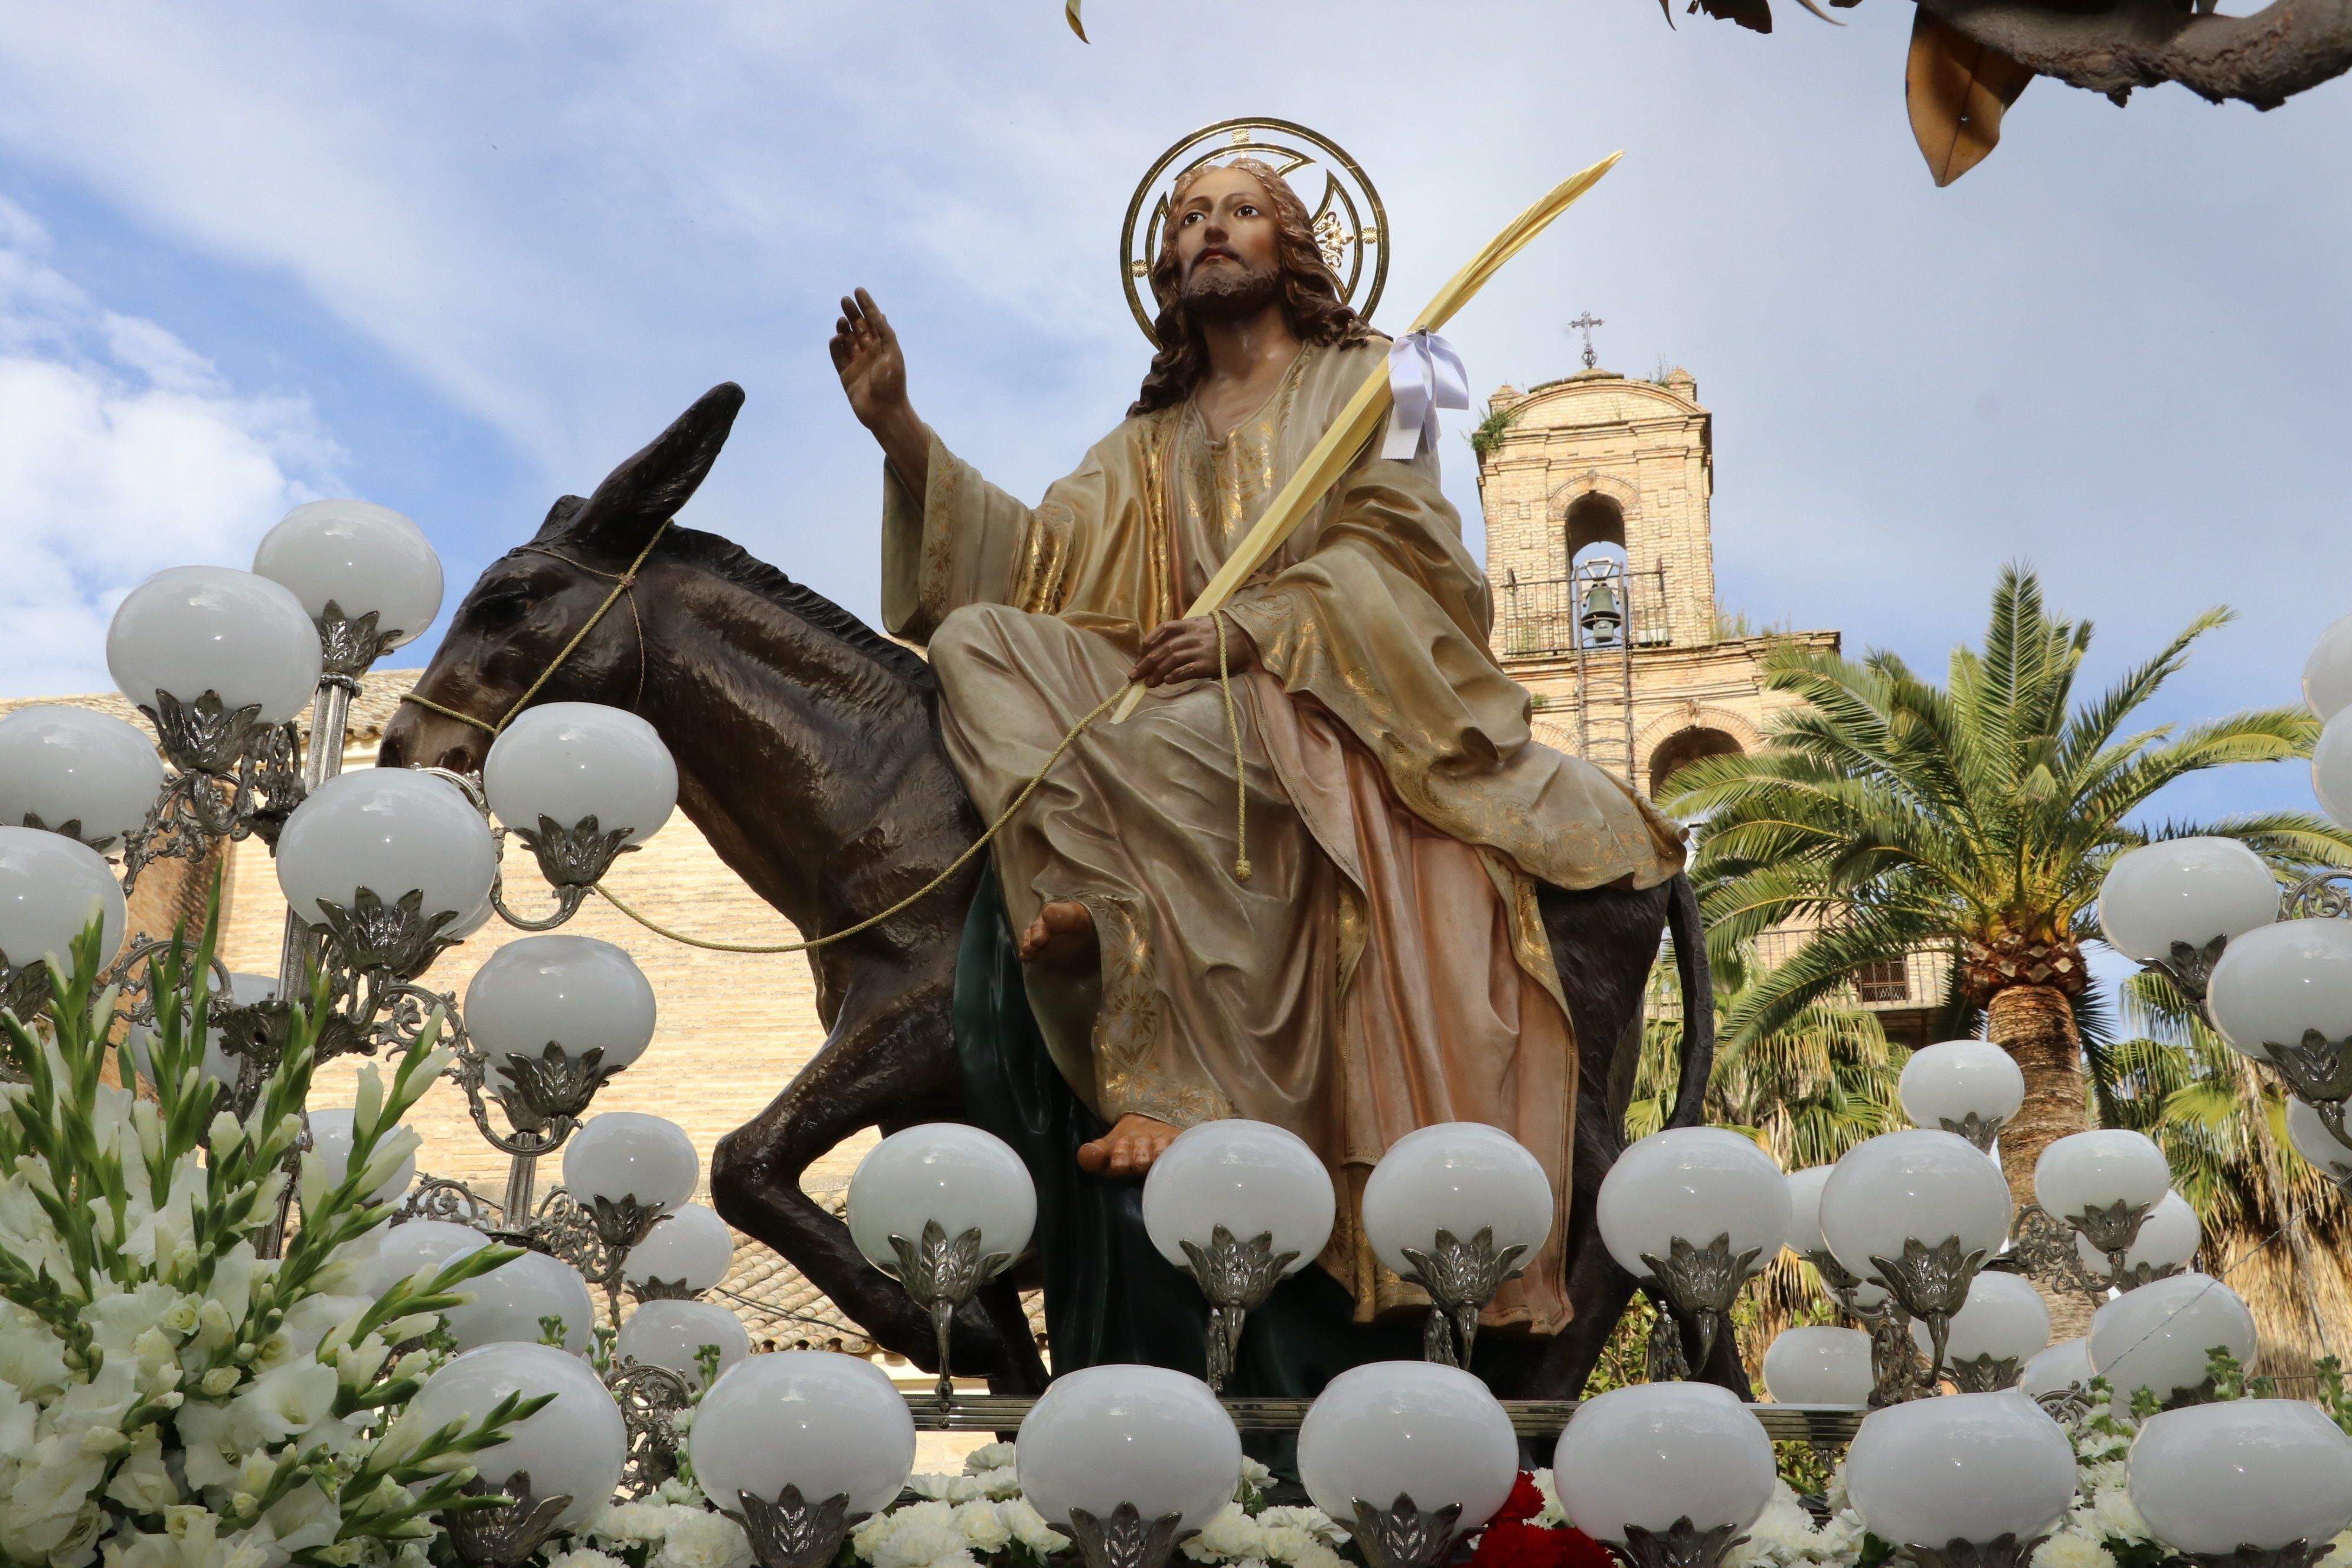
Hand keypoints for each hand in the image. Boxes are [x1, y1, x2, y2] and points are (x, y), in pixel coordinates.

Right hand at [829, 288, 909, 432]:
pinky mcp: (846, 374)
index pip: (874, 321)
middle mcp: (870, 352)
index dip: (867, 305)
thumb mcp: (893, 354)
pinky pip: (838, 356)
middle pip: (859, 327)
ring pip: (847, 340)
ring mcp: (857, 363)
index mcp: (884, 346)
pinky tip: (836, 337)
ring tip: (841, 320)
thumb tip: (879, 314)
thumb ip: (885, 334)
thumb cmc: (893, 384)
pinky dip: (835, 346)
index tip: (859, 291)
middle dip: (852, 313)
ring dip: (844, 328)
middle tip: (845, 300)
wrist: (884, 412)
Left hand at [1130, 617, 1256, 686]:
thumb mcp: (1201, 626)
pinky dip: (1175, 675)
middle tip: (1133, 675)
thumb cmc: (1222, 634)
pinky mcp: (1208, 663)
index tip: (1139, 656)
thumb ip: (1183, 633)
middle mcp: (1192, 635)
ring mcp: (1200, 649)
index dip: (1148, 642)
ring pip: (1172, 660)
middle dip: (1145, 663)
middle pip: (1163, 648)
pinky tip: (1167, 681)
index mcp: (1190, 624)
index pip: (1163, 629)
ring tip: (1148, 684)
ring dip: (1157, 673)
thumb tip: (1161, 649)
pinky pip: (1187, 670)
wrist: (1247, 638)